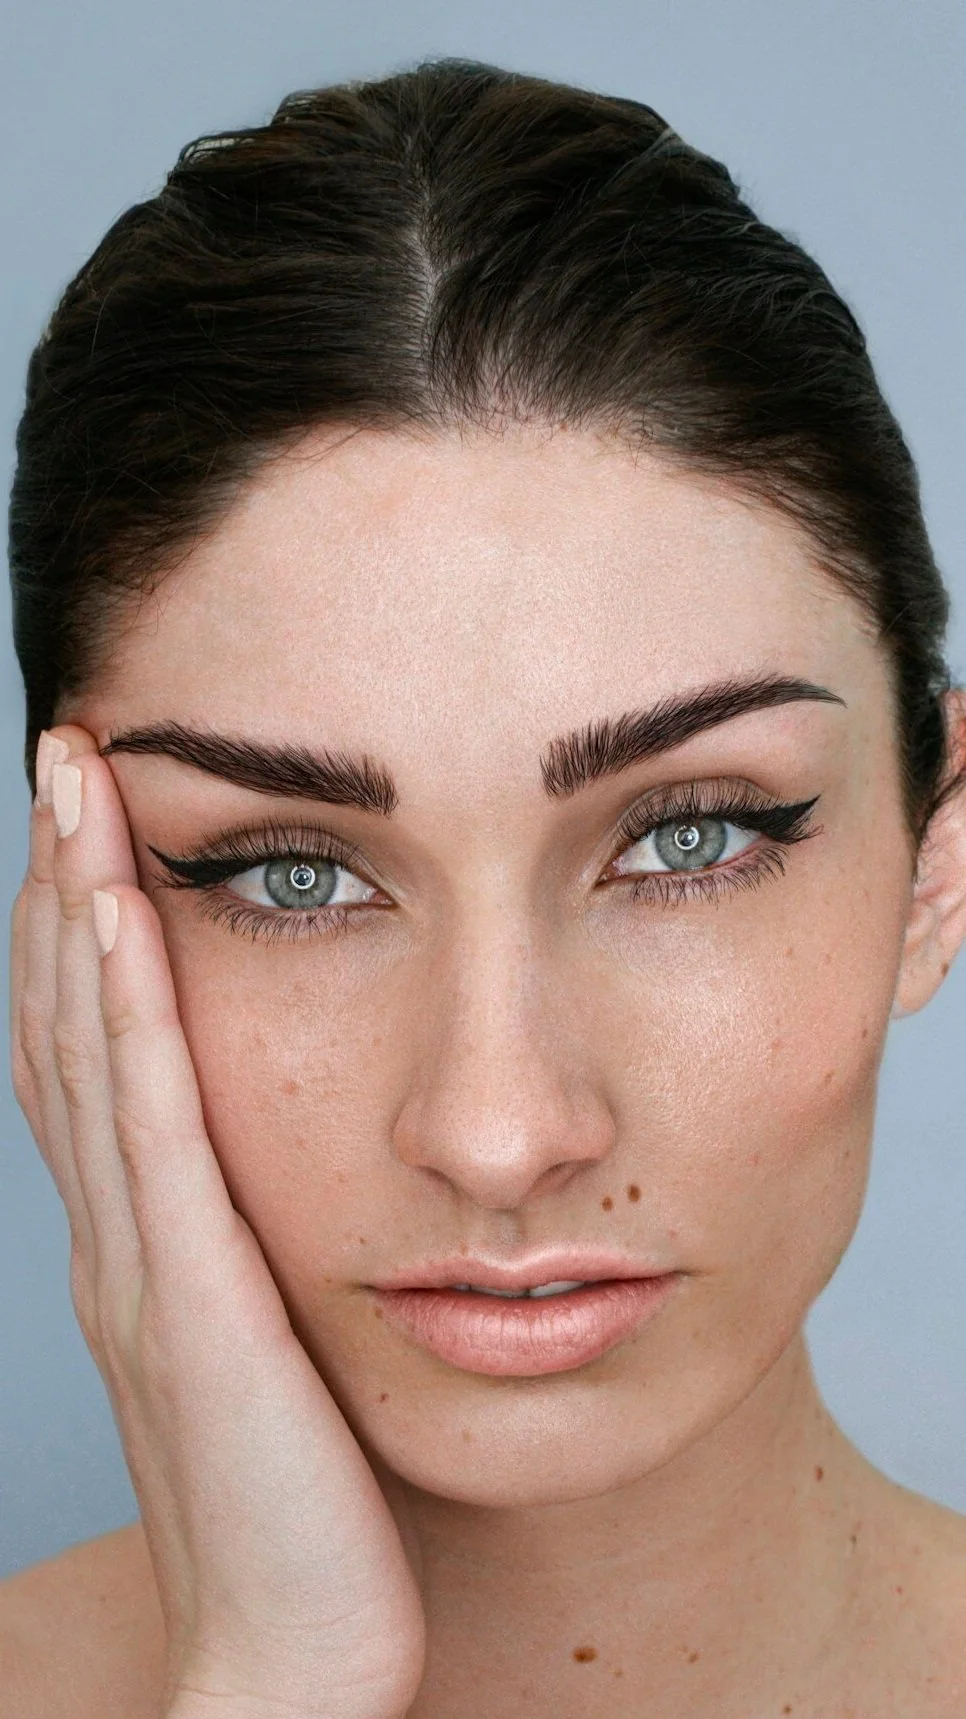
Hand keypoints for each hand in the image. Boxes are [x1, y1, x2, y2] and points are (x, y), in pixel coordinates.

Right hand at [9, 726, 425, 1718]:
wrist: (292, 1651)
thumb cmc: (305, 1503)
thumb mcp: (282, 1342)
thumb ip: (271, 1250)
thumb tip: (307, 1165)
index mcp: (152, 1238)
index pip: (100, 1050)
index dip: (82, 929)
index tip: (95, 818)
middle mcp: (127, 1230)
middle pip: (73, 1020)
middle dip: (62, 878)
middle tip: (67, 753)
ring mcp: (146, 1255)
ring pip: (93, 1043)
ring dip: (76, 903)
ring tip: (76, 783)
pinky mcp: (194, 1288)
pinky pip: (151, 1117)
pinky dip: (123, 1003)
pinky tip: (116, 910)